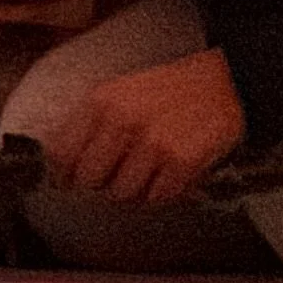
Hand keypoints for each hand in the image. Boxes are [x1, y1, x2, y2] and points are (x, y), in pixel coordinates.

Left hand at [50, 48, 245, 203]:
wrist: (222, 84)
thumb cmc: (167, 91)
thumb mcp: (119, 93)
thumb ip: (91, 123)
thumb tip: (63, 163)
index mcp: (100, 101)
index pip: (61, 151)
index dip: (61, 173)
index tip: (66, 182)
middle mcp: (122, 122)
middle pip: (88, 179)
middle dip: (97, 185)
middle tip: (112, 178)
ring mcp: (153, 144)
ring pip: (122, 194)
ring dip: (131, 191)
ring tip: (145, 172)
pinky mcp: (181, 163)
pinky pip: (156, 198)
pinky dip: (160, 193)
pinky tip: (167, 174)